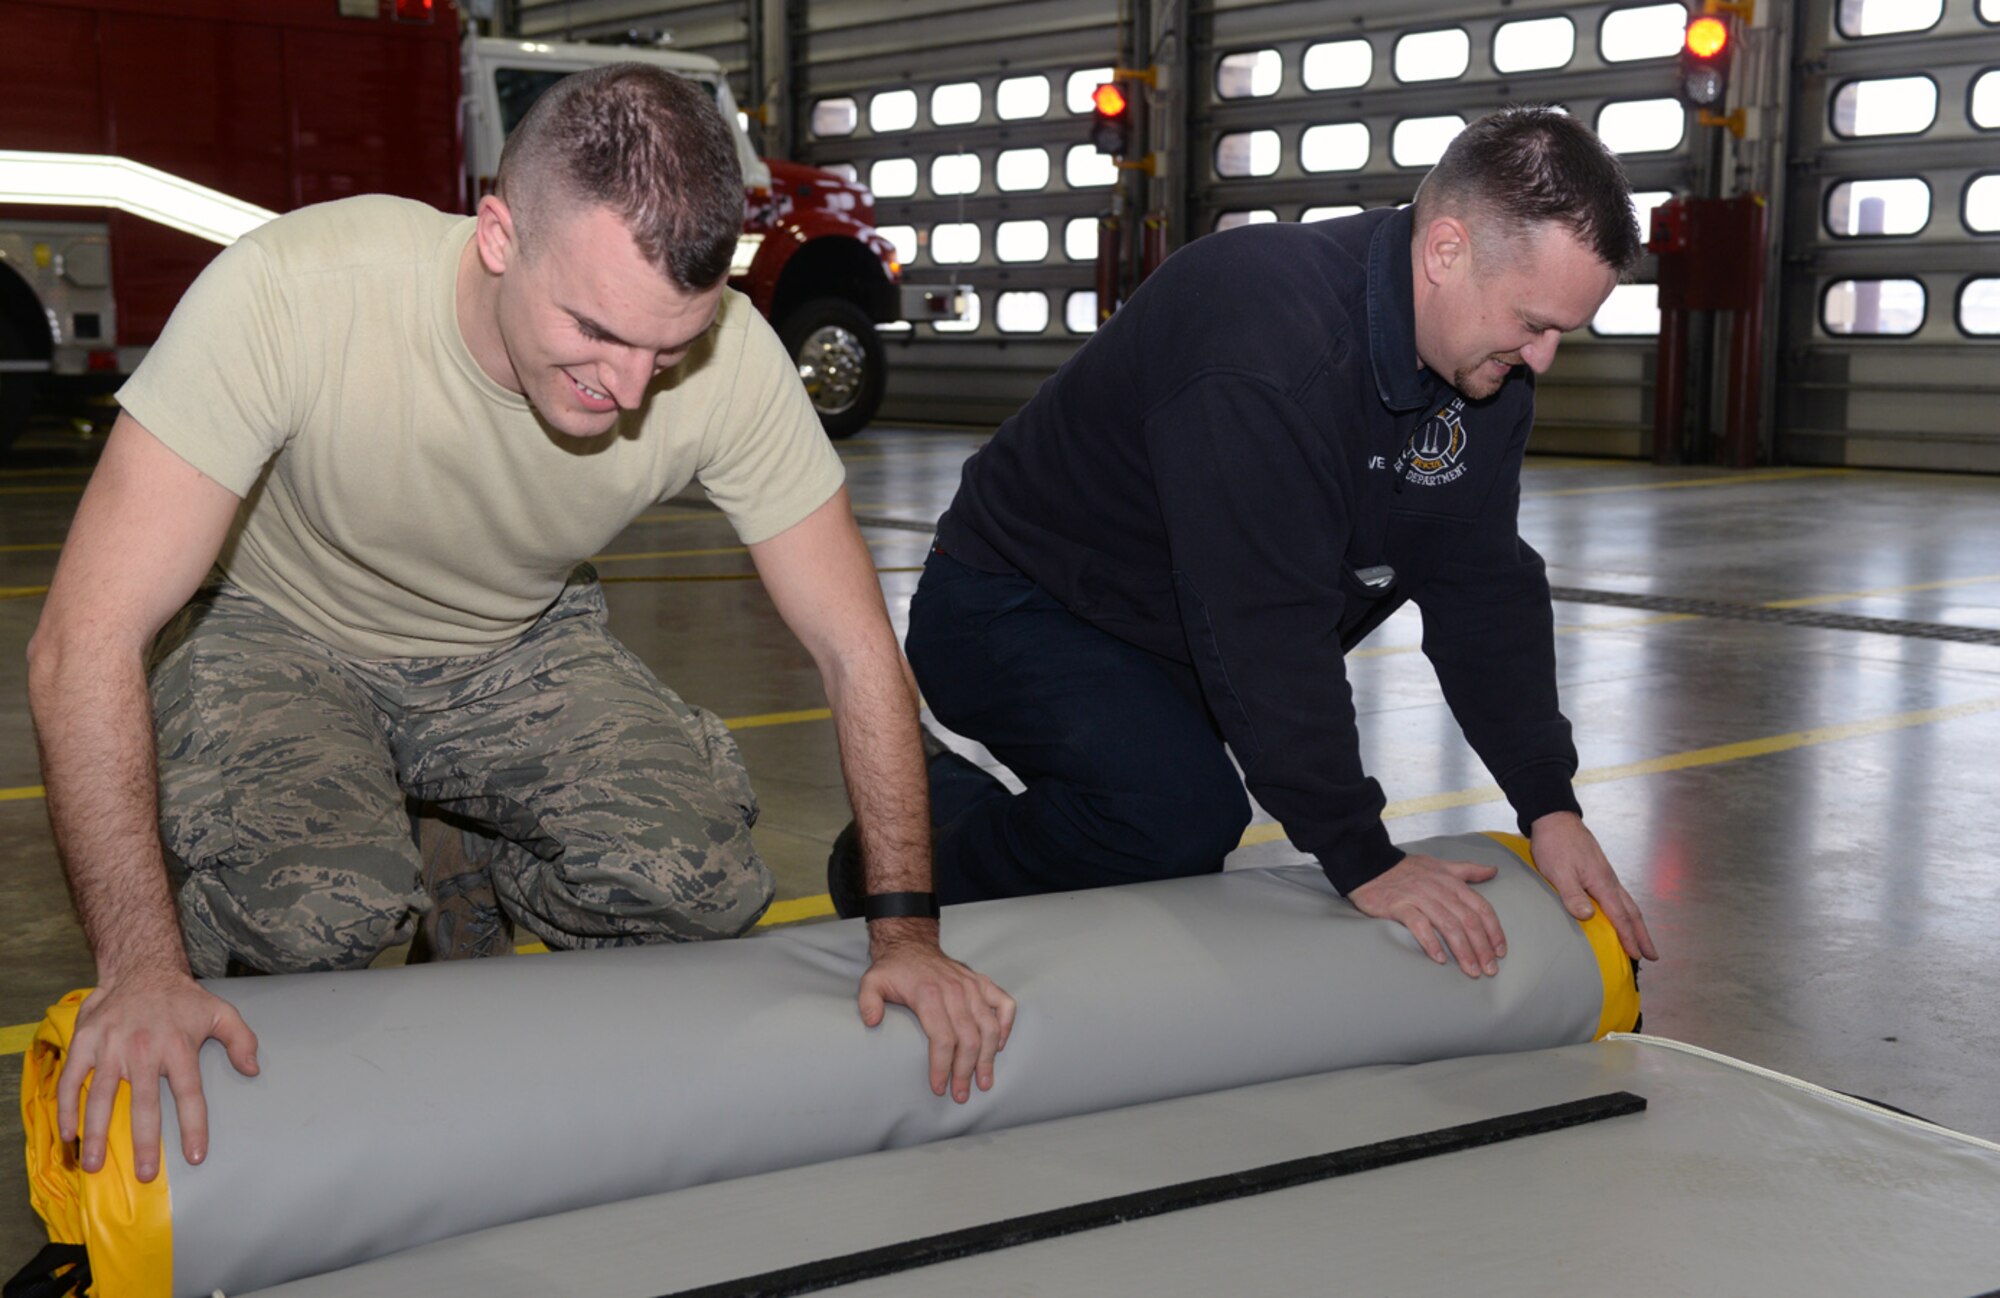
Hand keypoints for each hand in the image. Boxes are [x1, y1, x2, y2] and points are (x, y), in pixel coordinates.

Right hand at [57, 971, 259, 1181]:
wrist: (142, 968)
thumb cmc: (183, 999)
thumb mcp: (221, 1012)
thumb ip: (241, 1040)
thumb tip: (253, 1070)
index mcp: (179, 1046)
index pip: (190, 1094)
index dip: (193, 1126)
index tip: (195, 1156)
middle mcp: (145, 1049)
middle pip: (145, 1104)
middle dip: (145, 1142)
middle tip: (145, 1175)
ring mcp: (111, 1046)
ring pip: (102, 1097)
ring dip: (97, 1134)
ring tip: (95, 1165)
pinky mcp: (85, 1042)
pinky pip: (72, 1079)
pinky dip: (67, 1107)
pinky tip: (68, 1134)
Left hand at [857, 918, 1016, 1102]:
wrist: (911, 945)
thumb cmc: (893, 970)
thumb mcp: (871, 981)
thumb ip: (868, 1001)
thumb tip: (873, 1021)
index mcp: (928, 993)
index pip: (942, 1038)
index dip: (942, 1066)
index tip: (939, 1087)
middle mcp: (955, 990)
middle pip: (968, 1038)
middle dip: (965, 1071)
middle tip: (960, 1095)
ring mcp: (972, 986)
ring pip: (989, 1027)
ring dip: (988, 1058)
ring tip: (984, 1082)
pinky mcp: (982, 982)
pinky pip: (1004, 1004)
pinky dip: (1006, 1026)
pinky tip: (998, 1046)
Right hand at [1347, 853, 1506, 977]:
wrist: (1370, 864)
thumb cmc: (1407, 869)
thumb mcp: (1441, 866)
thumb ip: (1468, 870)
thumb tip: (1493, 870)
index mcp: (1452, 882)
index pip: (1481, 907)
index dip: (1494, 930)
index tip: (1500, 951)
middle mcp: (1439, 889)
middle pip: (1467, 920)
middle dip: (1482, 947)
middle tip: (1489, 969)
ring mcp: (1419, 897)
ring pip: (1448, 925)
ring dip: (1462, 950)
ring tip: (1471, 970)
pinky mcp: (1399, 906)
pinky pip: (1418, 925)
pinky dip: (1431, 942)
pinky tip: (1439, 959)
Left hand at [1529, 812, 1658, 962]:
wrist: (1554, 819)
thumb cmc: (1555, 845)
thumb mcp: (1558, 872)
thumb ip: (1572, 895)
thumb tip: (1588, 917)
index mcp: (1602, 883)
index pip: (1620, 916)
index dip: (1629, 938)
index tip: (1638, 955)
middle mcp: (1609, 880)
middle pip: (1632, 912)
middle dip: (1642, 935)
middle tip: (1652, 955)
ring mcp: (1606, 875)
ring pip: (1627, 904)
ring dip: (1636, 924)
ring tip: (1641, 940)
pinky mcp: (1599, 871)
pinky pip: (1618, 897)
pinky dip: (1625, 911)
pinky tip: (1620, 915)